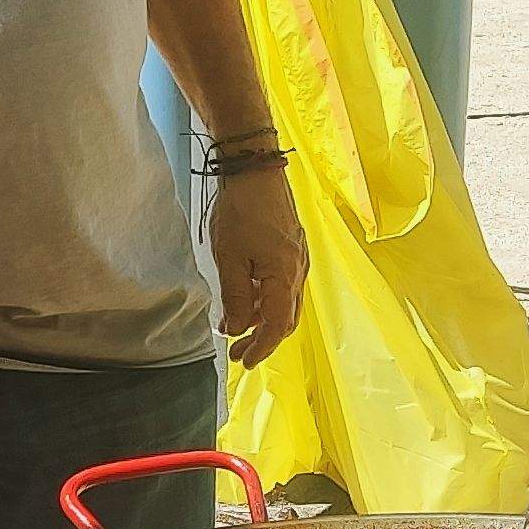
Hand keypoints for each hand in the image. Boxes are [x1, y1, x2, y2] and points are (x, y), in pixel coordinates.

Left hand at [207, 160, 306, 365]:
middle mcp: (299, 270)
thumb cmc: (241, 210)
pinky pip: (284, 284)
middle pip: (286, 318)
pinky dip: (267, 298)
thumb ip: (235, 299)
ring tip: (237, 323)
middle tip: (238, 350)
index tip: (243, 360)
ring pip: (285, 301)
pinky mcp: (294, 247)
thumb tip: (236, 329)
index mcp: (285, 276)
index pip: (278, 326)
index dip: (261, 348)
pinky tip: (248, 296)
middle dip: (263, 338)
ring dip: (263, 318)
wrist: (256, 169)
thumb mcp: (230, 259)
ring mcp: (299, 258)